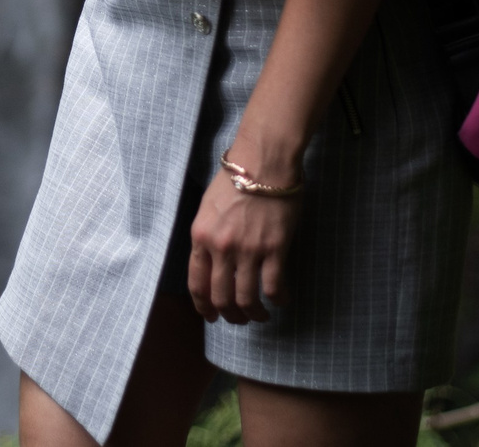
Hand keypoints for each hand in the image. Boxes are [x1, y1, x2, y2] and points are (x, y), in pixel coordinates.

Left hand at [186, 167, 300, 323]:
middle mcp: (221, 248)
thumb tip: (212, 262)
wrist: (264, 159)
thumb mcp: (208, 206)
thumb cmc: (236, 177)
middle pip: (221, 298)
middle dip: (230, 315)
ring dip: (254, 314)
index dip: (204, 307)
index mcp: (201, 236)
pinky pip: (274, 287)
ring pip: (247, 299)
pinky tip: (281, 300)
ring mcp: (248, 250)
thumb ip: (207, 236)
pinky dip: (278, 300)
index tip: (211, 316)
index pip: (197, 284)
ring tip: (261, 315)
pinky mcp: (274, 249)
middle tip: (239, 319)